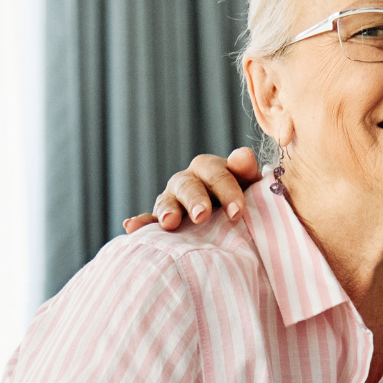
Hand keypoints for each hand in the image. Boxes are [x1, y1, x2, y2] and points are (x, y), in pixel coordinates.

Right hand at [121, 147, 262, 232]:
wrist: (233, 224)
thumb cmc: (244, 204)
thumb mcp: (251, 188)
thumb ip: (248, 172)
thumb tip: (244, 156)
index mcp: (213, 170)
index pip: (217, 173)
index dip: (227, 191)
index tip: (237, 212)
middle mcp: (189, 181)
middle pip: (188, 185)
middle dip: (195, 200)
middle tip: (202, 216)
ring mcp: (172, 200)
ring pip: (166, 201)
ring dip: (167, 210)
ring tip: (169, 223)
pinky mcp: (160, 220)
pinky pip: (148, 221)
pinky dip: (140, 223)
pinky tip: (131, 227)